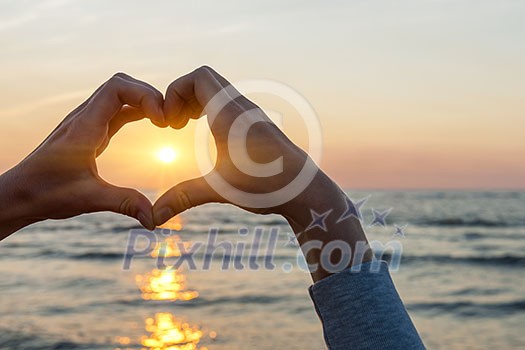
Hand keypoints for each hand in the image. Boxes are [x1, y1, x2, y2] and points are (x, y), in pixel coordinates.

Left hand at [0, 73, 163, 237]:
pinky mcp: (89, 131)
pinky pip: (116, 110)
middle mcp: (84, 118)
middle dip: (148, 95)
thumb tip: (154, 218)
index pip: (117, 89)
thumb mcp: (89, 199)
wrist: (20, 194)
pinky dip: (136, 110)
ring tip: (164, 120)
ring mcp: (86, 122)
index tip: (162, 119)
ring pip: (118, 94)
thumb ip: (124, 203)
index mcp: (84, 127)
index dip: (144, 95)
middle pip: (120, 84)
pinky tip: (151, 123)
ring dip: (143, 100)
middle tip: (168, 119)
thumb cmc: (46, 193)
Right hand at [153, 67, 371, 280]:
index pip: (198, 77)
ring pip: (219, 90)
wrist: (306, 190)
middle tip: (173, 123)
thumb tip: (153, 218)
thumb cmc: (267, 187)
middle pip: (206, 79)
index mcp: (230, 115)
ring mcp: (252, 115)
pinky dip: (211, 109)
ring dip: (197, 101)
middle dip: (182, 95)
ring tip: (184, 126)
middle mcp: (242, 108)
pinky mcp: (258, 125)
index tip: (168, 122)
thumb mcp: (220, 189)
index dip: (175, 91)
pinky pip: (228, 103)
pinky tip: (208, 135)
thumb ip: (184, 198)